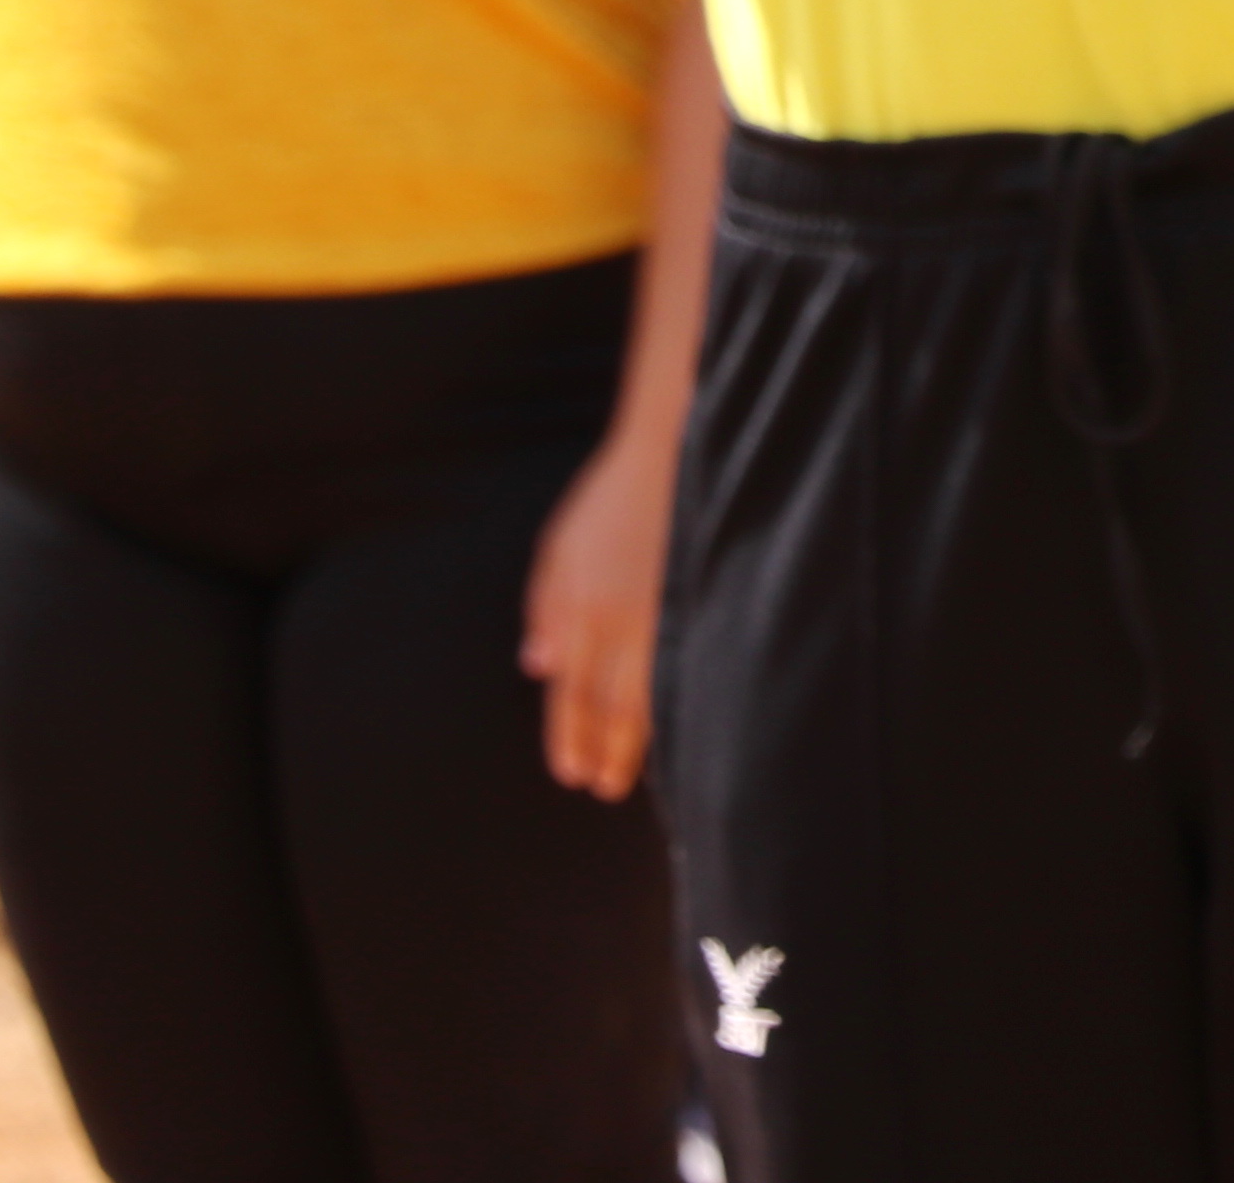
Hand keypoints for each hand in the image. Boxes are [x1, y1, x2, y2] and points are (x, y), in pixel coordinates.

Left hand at [520, 424, 673, 797]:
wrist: (673, 445)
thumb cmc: (613, 495)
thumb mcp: (559, 546)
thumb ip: (545, 606)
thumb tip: (537, 665)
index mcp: (579, 605)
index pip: (571, 691)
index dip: (572, 736)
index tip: (573, 774)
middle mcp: (618, 619)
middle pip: (608, 704)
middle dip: (604, 749)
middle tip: (603, 788)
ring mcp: (661, 612)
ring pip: (646, 695)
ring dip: (635, 740)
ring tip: (632, 773)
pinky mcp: (696, 599)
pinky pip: (683, 665)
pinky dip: (676, 700)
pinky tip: (679, 720)